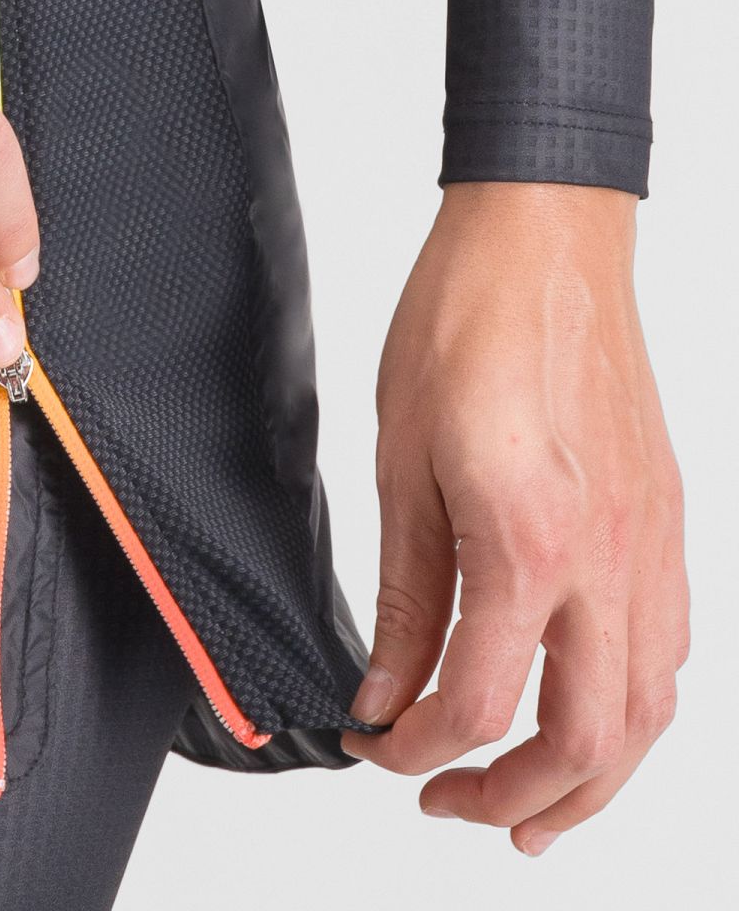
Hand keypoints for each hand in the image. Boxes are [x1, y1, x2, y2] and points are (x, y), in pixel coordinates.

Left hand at [340, 182, 688, 855]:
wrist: (542, 239)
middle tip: (449, 805)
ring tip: (527, 800)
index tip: (375, 747)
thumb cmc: (463, 323)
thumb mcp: (401, 465)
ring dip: (589, 776)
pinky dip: (628, 707)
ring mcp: (651, 541)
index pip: (478, 706)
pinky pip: (668, 647)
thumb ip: (403, 593)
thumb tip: (385, 686)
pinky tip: (583, 706)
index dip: (416, 750)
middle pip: (586, 743)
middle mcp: (608, 557)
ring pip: (649, 711)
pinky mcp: (664, 517)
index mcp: (526, 542)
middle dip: (512, 799)